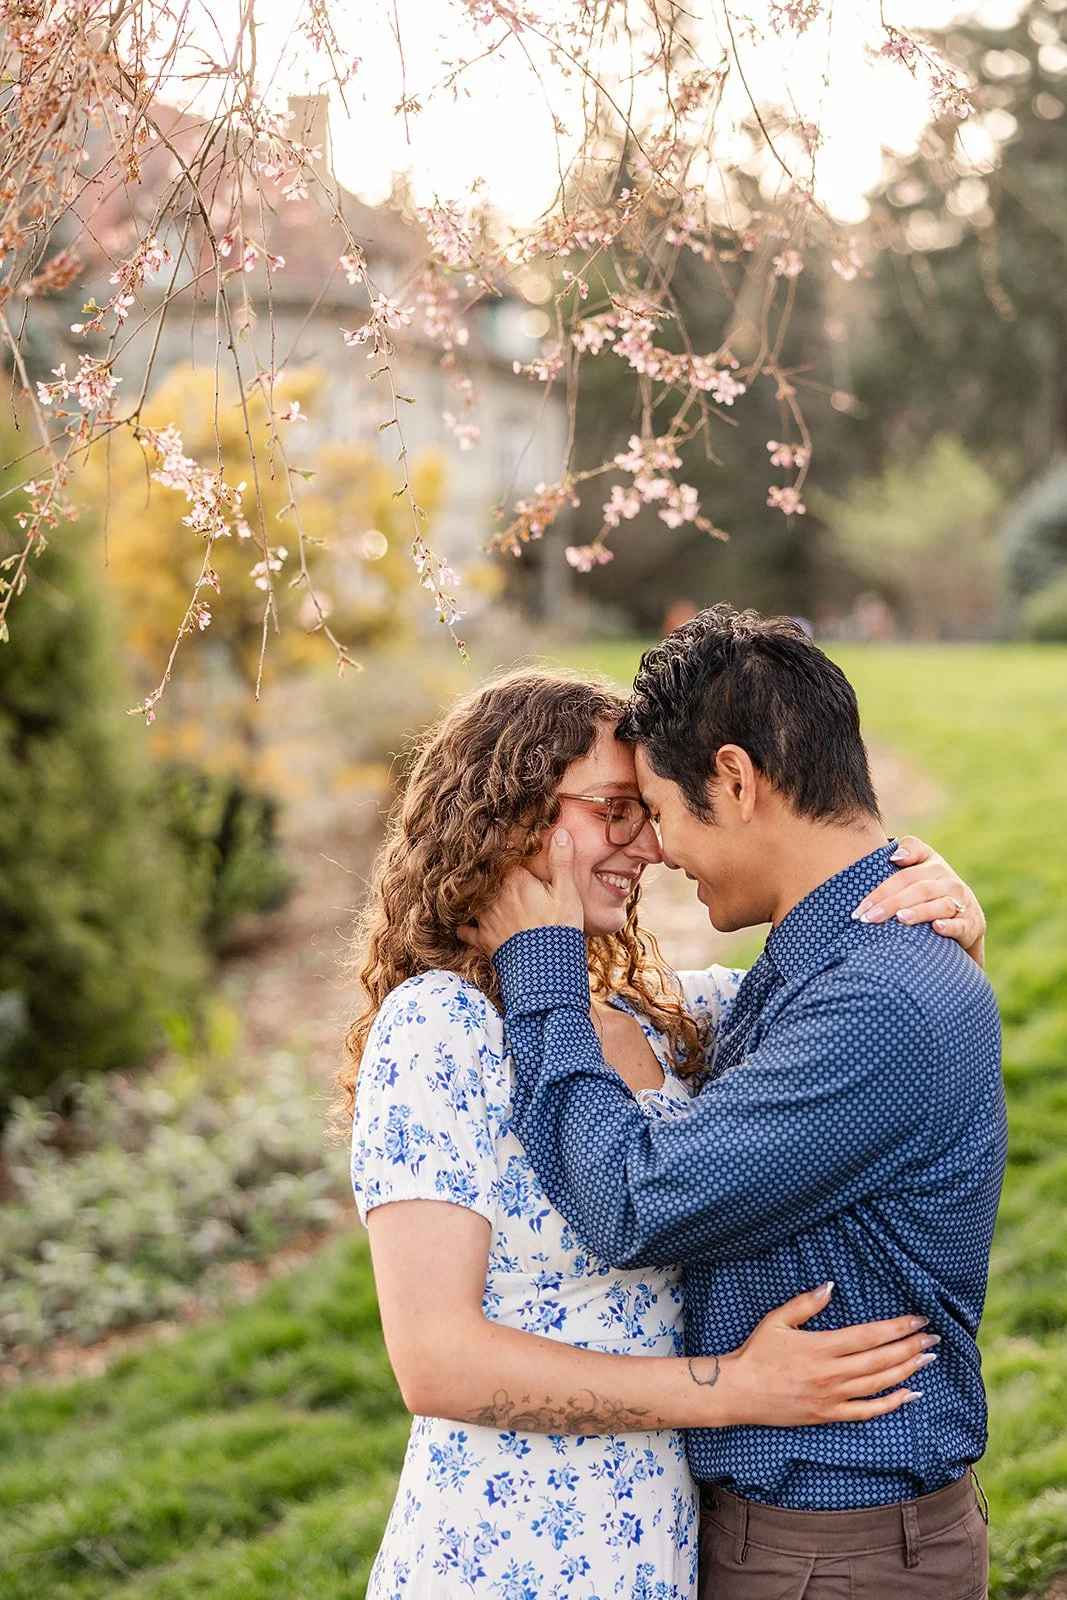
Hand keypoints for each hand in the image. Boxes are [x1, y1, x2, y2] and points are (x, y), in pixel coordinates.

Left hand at [458, 828, 583, 958]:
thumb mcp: (567, 893)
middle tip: (479, 865)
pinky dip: (462, 926)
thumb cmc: (560, 928)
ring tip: (470, 890)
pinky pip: (465, 930)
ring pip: (470, 900)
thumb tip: (559, 832)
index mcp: (515, 880)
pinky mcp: (483, 940)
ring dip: (471, 896)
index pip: (502, 859)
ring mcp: (486, 919)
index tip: (500, 847)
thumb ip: (561, 861)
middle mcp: (495, 896)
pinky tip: (461, 924)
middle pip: (483, 878)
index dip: (502, 854)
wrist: (547, 970)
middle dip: (484, 873)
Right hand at [715, 1282, 935, 1426]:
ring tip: (928, 1357)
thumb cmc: (757, 1352)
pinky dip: (892, 1404)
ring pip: (880, 1383)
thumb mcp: (776, 1320)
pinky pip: (868, 1411)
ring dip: (908, 1370)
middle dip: (910, 1346)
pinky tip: (910, 1394)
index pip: (869, 1336)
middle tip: (933, 1337)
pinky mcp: (829, 1415)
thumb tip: (830, 1286)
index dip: (897, 1327)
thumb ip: (805, 1304)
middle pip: (881, 1359)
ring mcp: (833, 1397)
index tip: (919, 1319)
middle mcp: (832, 1373)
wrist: (739, 1391)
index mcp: (821, 1347)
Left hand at [852, 835, 985, 965]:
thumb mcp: (925, 865)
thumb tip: (895, 856)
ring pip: (939, 906)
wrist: (969, 918)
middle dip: (890, 904)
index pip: (904, 876)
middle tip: (868, 918)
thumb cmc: (935, 888)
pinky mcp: (969, 925)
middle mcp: (949, 883)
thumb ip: (910, 851)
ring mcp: (961, 904)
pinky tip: (936, 928)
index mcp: (934, 866)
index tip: (862, 905)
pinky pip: (960, 925)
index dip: (882, 889)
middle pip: (918, 890)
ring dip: (919, 912)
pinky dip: (949, 926)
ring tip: (900, 919)